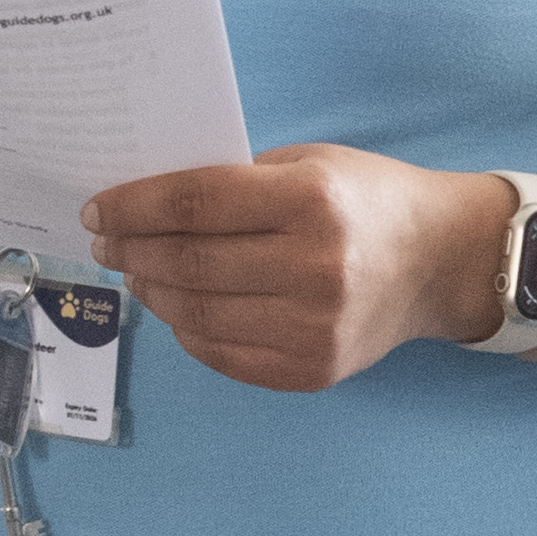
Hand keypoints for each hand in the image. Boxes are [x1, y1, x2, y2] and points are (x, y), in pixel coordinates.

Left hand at [83, 147, 516, 394]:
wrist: (440, 262)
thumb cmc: (366, 201)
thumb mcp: (309, 165)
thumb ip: (234, 183)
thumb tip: (145, 208)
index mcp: (311, 202)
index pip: (194, 203)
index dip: (133, 208)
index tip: (96, 211)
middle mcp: (314, 269)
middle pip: (188, 263)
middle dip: (132, 252)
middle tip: (106, 243)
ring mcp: (314, 328)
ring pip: (197, 315)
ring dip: (153, 293)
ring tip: (139, 273)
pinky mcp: (312, 371)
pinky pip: (223, 355)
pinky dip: (188, 331)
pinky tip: (179, 308)